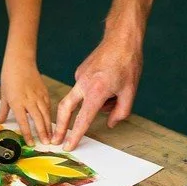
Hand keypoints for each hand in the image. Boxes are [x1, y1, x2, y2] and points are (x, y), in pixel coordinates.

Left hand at [0, 56, 51, 145]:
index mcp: (17, 102)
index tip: (31, 143)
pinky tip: (51, 121)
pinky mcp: (44, 91)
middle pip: (38, 120)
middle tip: (46, 143)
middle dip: (43, 133)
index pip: (23, 122)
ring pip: (45, 114)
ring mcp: (38, 96)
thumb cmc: (9, 76)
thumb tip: (0, 121)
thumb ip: (3, 109)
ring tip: (51, 136)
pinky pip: (48, 105)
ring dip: (48, 126)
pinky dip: (50, 114)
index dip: (28, 134)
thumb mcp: (4, 94)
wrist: (20, 60)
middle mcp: (29, 100)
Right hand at [52, 29, 142, 150]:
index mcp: (96, 91)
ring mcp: (79, 76)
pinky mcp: (80, 71)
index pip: (82, 119)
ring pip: (78, 98)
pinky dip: (92, 92)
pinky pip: (83, 88)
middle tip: (56, 140)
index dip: (75, 135)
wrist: (121, 39)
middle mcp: (83, 84)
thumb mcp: (130, 92)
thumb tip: (109, 123)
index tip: (68, 146)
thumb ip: (120, 112)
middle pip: (65, 109)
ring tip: (113, 94)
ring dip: (89, 104)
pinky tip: (108, 82)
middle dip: (60, 126)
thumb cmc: (128, 64)